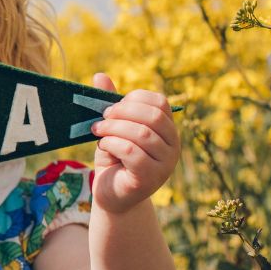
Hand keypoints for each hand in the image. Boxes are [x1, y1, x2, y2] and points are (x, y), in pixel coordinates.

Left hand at [89, 73, 178, 211]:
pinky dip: (112, 144)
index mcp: (166, 129)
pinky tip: (103, 147)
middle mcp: (172, 146)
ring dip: (113, 129)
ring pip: (142, 134)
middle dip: (122, 112)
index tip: (111, 107)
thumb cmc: (114, 158)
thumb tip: (99, 75)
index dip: (133, 100)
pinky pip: (132, 152)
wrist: (111, 194)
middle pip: (153, 116)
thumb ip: (110, 105)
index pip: (159, 102)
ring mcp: (164, 164)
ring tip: (98, 133)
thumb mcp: (112, 129)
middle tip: (102, 119)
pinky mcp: (150, 178)